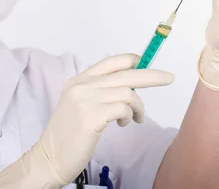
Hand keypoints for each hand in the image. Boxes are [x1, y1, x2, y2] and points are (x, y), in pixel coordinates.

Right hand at [0, 54, 173, 188]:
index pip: (110, 62)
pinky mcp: (91, 116)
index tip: (144, 62)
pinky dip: (129, 115)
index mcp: (78, 80)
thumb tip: (130, 87)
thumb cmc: (68, 136)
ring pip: (127, 92)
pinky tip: (124, 124)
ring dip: (138, 107)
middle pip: (125, 73)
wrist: (49, 158)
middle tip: (169, 78)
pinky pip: (123, 108)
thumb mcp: (79, 105)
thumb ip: (99, 92)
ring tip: (135, 119)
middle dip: (151, 75)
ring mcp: (85, 100)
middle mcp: (81, 85)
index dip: (130, 60)